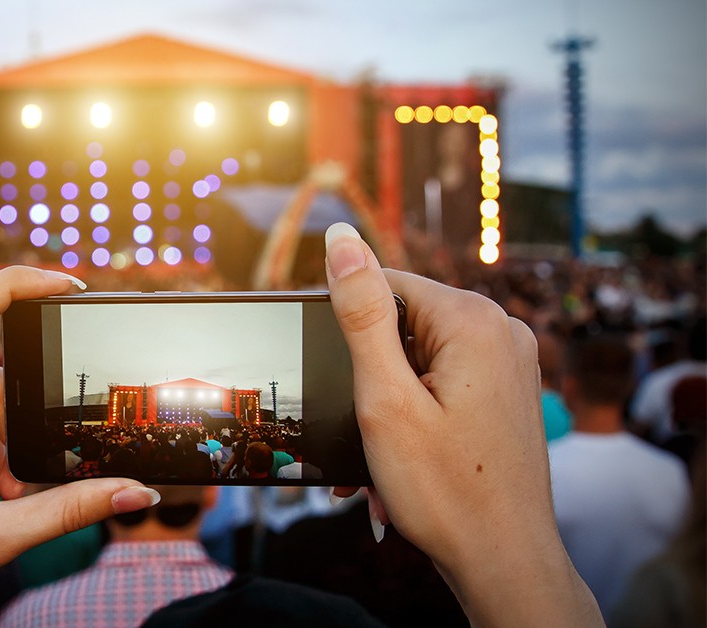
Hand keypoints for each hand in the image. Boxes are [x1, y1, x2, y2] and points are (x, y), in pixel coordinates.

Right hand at [323, 223, 601, 625]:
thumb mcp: (385, 398)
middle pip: (404, 322)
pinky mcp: (508, 391)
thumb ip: (362, 313)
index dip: (350, 333)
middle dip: (371, 376)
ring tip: (383, 457)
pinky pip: (445, 382)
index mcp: (474, 320)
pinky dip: (417, 413)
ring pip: (421, 358)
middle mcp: (502, 330)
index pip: (384, 284)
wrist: (504, 560)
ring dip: (390, 402)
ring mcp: (511, 362)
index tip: (347, 386)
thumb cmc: (444, 489)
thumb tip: (341, 238)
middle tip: (362, 432)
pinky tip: (406, 458)